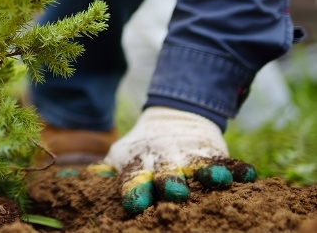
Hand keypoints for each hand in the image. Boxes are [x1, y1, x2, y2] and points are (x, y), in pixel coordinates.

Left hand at [95, 106, 255, 214]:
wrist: (171, 118)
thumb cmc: (142, 150)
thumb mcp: (121, 156)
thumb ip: (105, 171)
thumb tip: (73, 178)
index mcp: (140, 167)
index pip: (134, 180)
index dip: (134, 191)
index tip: (134, 202)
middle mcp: (165, 163)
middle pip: (167, 176)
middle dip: (170, 183)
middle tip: (174, 192)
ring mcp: (190, 158)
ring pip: (199, 168)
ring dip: (207, 174)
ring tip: (216, 180)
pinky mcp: (213, 154)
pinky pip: (228, 162)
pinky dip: (238, 169)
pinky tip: (248, 175)